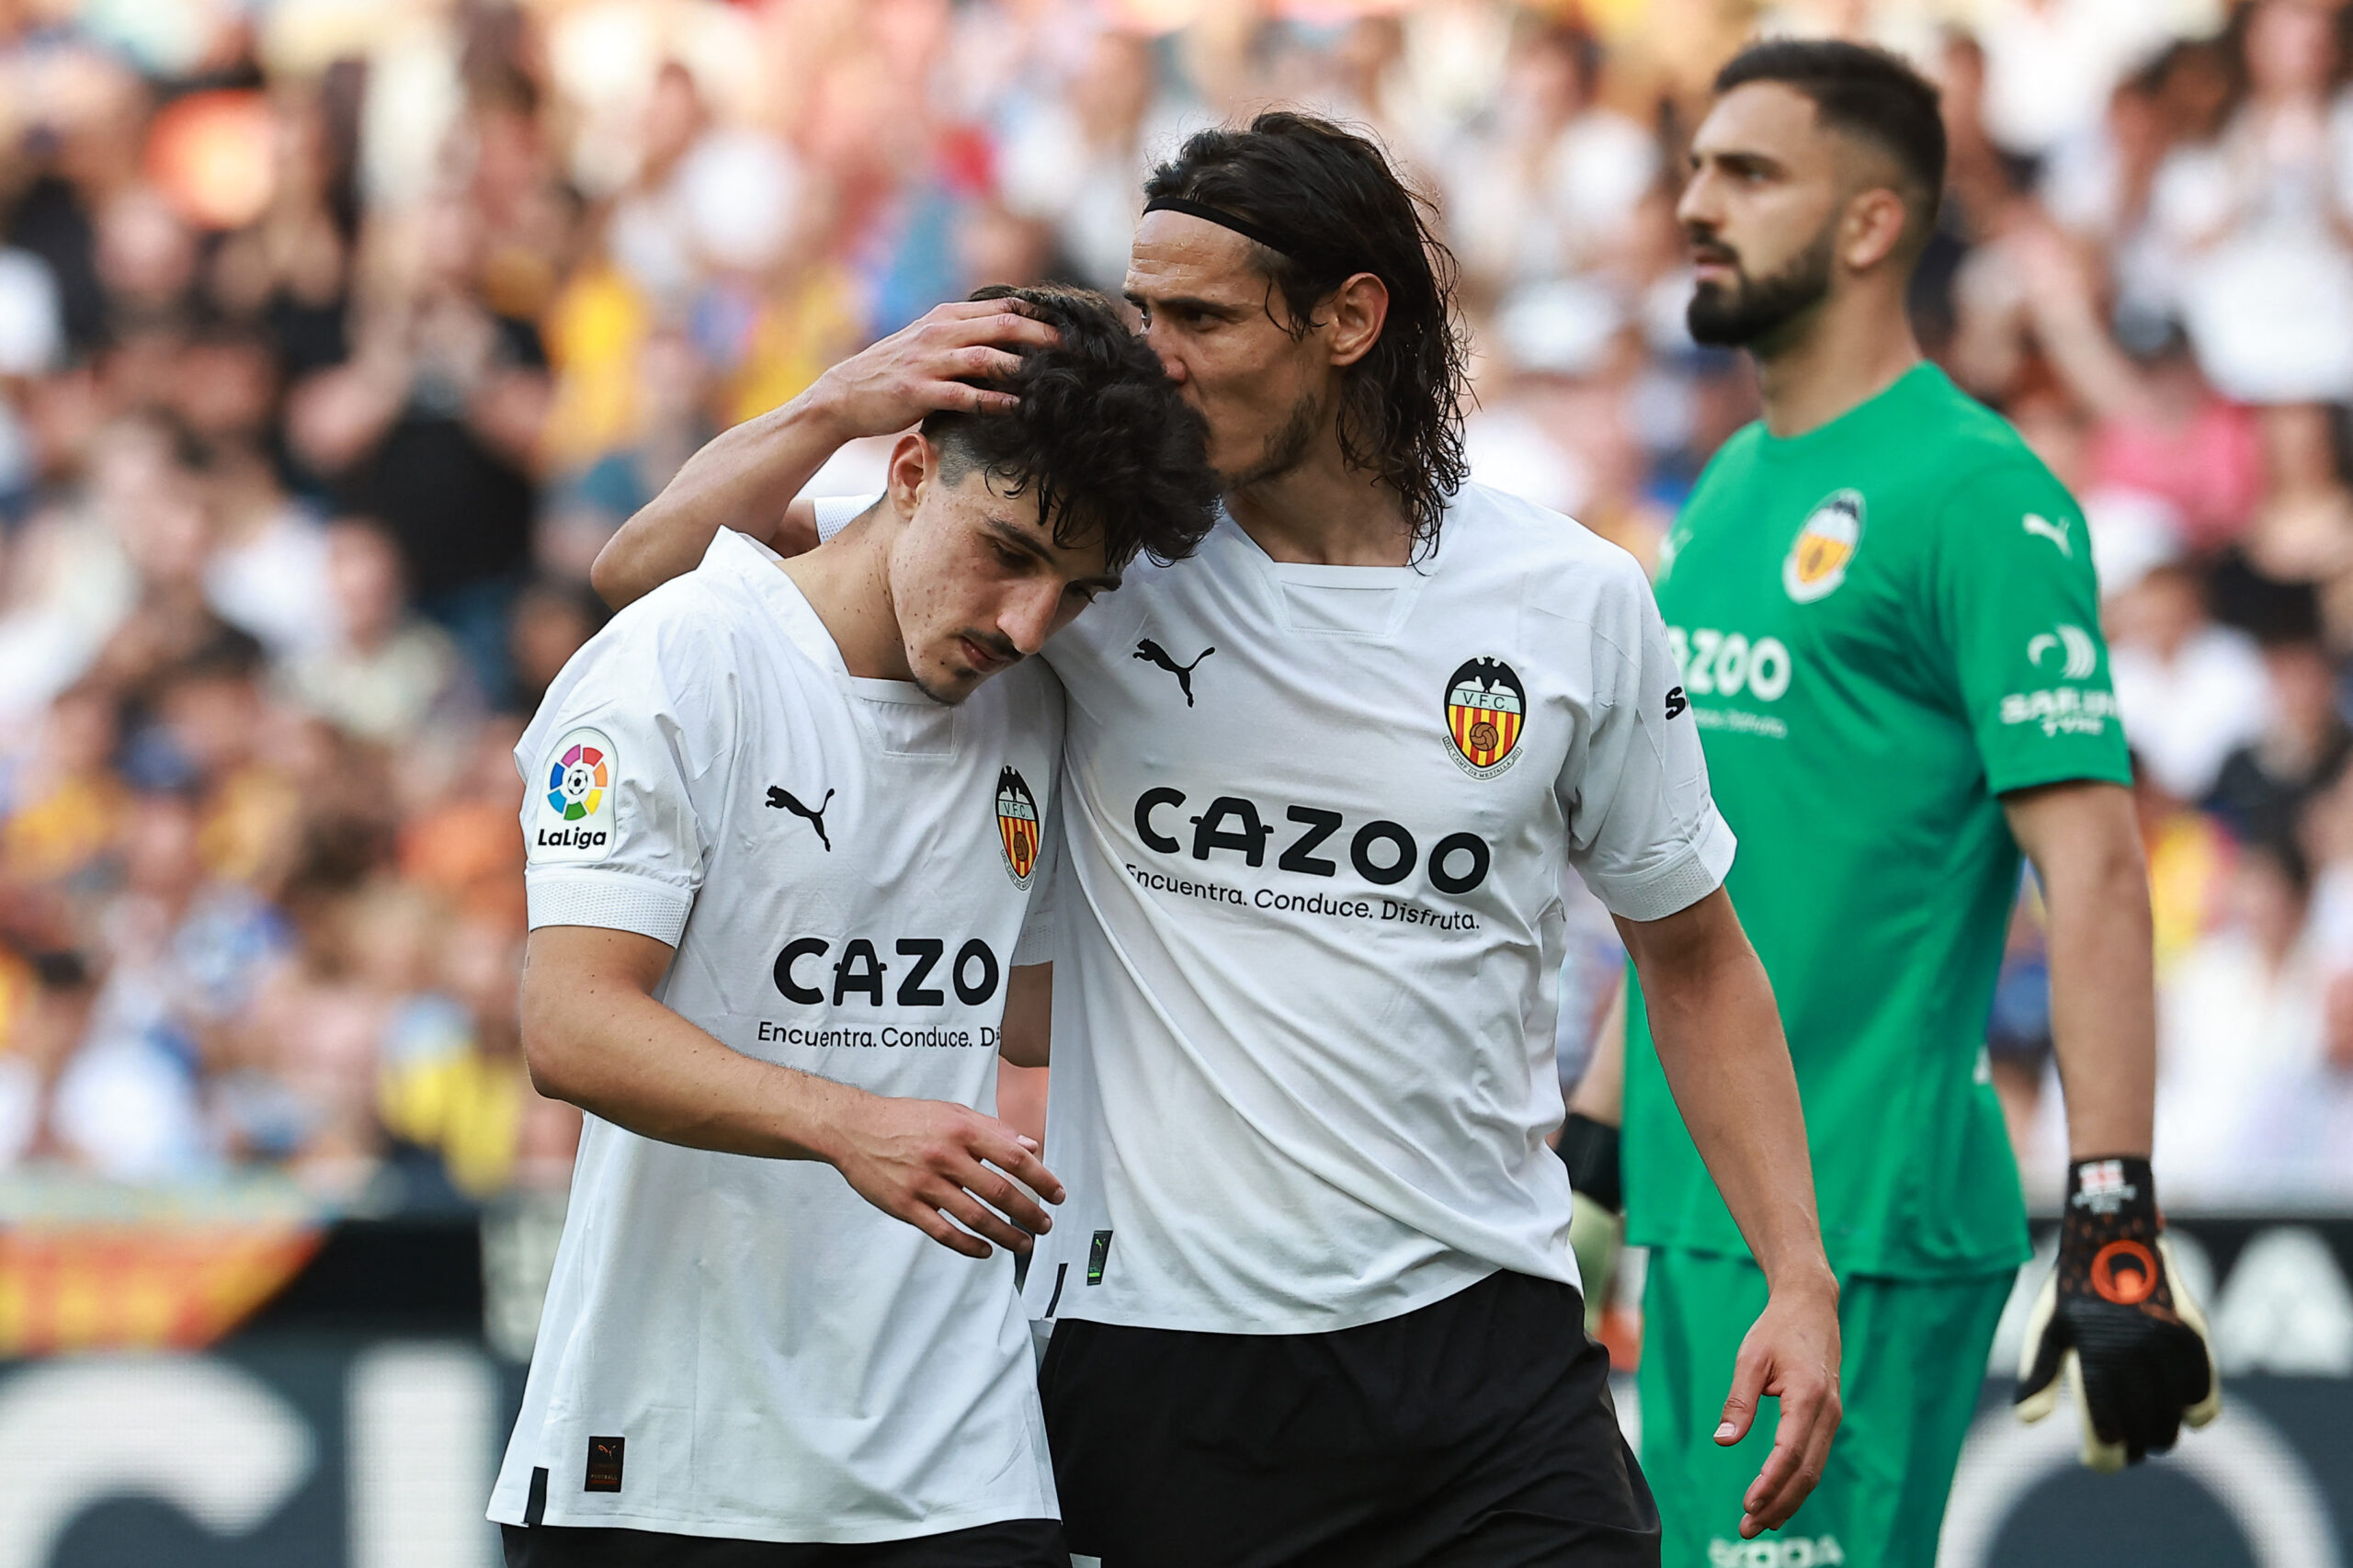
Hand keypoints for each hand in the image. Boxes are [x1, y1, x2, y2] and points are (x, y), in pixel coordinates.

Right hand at [805, 298, 1059, 438]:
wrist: (844, 394)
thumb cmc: (894, 370)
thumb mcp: (930, 340)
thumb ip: (967, 334)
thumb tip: (1014, 335)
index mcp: (947, 316)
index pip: (1004, 306)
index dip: (1042, 314)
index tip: (1076, 327)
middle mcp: (940, 332)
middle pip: (1004, 325)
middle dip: (1046, 335)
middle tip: (1080, 349)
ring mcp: (929, 361)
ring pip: (987, 357)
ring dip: (1024, 367)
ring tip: (1057, 378)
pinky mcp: (919, 392)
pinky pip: (964, 395)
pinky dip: (994, 400)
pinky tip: (1018, 407)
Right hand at [825, 1093, 1065, 1258]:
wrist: (854, 1129)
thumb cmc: (906, 1119)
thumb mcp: (952, 1112)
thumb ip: (993, 1129)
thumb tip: (1031, 1145)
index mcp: (962, 1130)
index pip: (1013, 1157)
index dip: (1041, 1179)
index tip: (1057, 1195)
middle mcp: (946, 1157)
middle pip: (999, 1192)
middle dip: (1029, 1213)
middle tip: (1045, 1225)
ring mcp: (925, 1184)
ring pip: (976, 1218)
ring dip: (1006, 1235)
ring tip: (1023, 1244)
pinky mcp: (906, 1206)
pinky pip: (944, 1232)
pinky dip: (969, 1246)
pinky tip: (985, 1250)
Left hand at [1718, 1270, 1841, 1538]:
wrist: (1811, 1306)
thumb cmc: (1776, 1329)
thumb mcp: (1750, 1359)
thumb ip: (1739, 1402)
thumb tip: (1724, 1442)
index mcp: (1808, 1398)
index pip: (1790, 1454)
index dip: (1770, 1484)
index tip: (1748, 1505)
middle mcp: (1827, 1412)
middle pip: (1806, 1473)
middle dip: (1778, 1504)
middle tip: (1748, 1528)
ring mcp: (1832, 1417)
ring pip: (1814, 1471)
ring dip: (1788, 1500)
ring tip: (1761, 1524)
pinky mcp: (1828, 1418)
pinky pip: (1815, 1459)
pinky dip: (1797, 1484)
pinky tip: (1778, 1498)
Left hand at [2016, 1157, 2219, 1468]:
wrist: (2114, 1235)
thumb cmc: (2073, 1287)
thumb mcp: (2047, 1325)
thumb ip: (2037, 1375)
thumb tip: (2027, 1421)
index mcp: (2093, 1356)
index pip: (2105, 1431)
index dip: (2103, 1457)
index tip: (2096, 1460)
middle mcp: (2133, 1354)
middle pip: (2145, 1431)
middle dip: (2132, 1446)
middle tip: (2122, 1444)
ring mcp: (2167, 1344)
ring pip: (2176, 1418)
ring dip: (2163, 1432)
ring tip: (2147, 1431)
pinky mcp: (2194, 1334)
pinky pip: (2204, 1390)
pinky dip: (2196, 1409)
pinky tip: (2184, 1413)